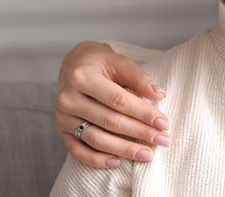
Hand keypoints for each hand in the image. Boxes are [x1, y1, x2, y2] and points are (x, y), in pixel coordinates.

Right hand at [56, 41, 170, 167]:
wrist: (73, 65)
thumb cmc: (101, 63)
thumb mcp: (120, 62)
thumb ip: (139, 78)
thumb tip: (159, 94)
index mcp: (83, 77)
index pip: (119, 100)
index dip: (143, 113)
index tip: (164, 123)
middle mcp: (69, 98)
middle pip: (110, 121)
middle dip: (139, 133)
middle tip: (162, 140)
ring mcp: (63, 117)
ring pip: (96, 139)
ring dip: (123, 149)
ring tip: (147, 155)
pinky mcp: (61, 131)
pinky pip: (78, 151)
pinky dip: (97, 160)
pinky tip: (117, 162)